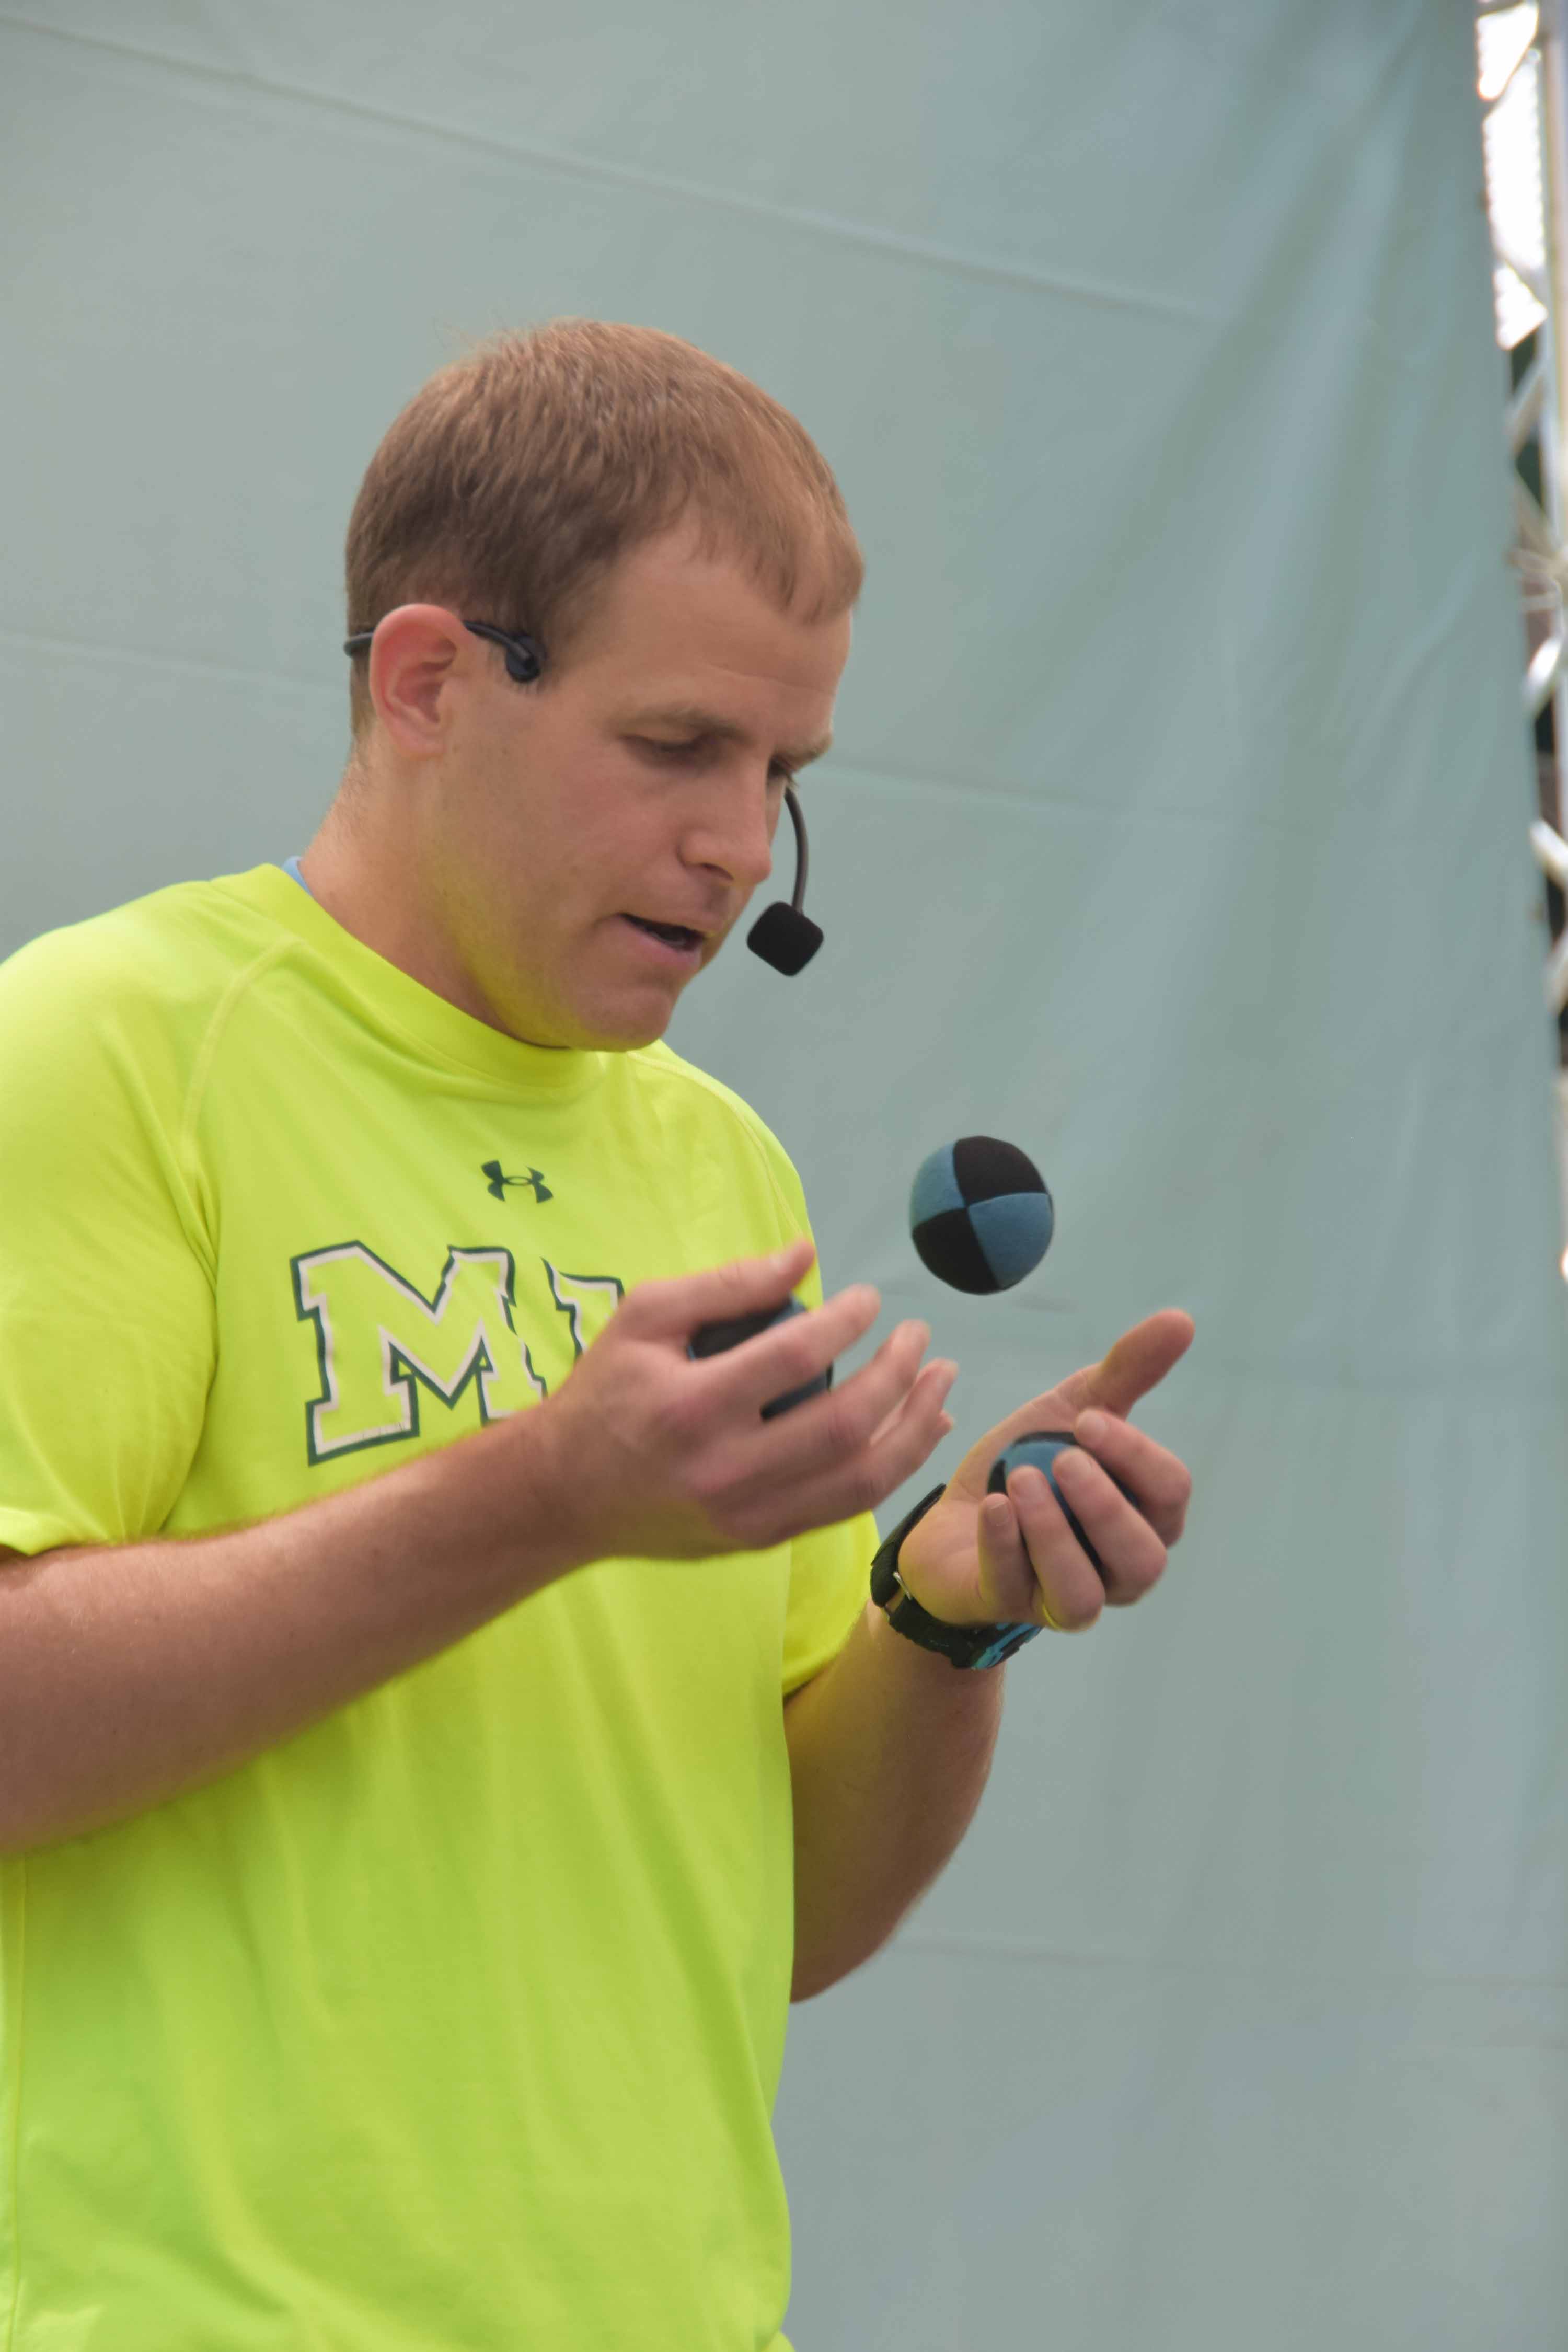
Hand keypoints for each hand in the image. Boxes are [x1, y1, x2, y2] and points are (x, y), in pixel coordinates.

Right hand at [539, 1235, 958, 1562]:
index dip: (846, 1321)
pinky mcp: (759, 1539)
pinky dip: (895, 1467)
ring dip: (915, 1427)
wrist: (562, 1494)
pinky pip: (845, 1506)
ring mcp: (746, 1514)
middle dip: (897, 1375)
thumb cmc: (603, 1391)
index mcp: (690, 1405)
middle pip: (842, 1425)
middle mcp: (724, 1469)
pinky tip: (922, 1431)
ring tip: (943, 1381)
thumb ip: (727, 1284)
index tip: (869, 1299)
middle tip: (919, 1335)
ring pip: (860, 1479)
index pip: (795, 1357)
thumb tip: (808, 1255)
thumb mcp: (644, 1317)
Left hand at [895, 1311, 1194, 1632]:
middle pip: (1143, 1556)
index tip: (1088, 1420)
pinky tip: (992, 1507)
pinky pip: (1018, 1591)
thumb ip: (1126, 1372)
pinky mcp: (1012, 1608)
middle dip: (1105, 1507)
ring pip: (1084, 1594)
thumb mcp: (1071, 1411)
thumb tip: (1182, 1318)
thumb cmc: (1027, 1466)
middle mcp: (1118, 1567)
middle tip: (1063, 1458)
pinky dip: (1006, 1547)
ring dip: (1054, 1534)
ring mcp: (1067, 1598)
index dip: (1136, 1456)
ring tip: (1022, 1481)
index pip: (1170, 1493)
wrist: (950, 1516)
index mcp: (1145, 1515)